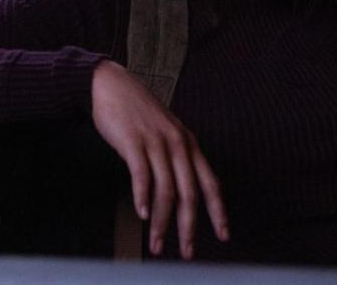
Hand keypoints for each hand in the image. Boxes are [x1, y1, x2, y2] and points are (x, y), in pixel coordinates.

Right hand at [91, 59, 228, 258]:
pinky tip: (143, 214)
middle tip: (187, 252)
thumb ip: (176, 159)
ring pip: (166, 189)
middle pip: (190, 193)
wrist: (112, 86)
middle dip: (189, 226)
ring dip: (162, 221)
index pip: (210, 183)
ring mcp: (157, 142)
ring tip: (157, 243)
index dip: (218, 210)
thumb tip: (182, 192)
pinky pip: (142, 174)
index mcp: (189, 145)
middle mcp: (178, 144)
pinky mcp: (134, 141)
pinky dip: (143, 196)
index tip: (224, 234)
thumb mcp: (166, 134)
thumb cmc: (138, 114)